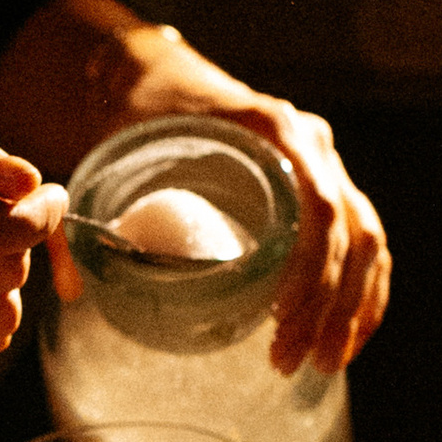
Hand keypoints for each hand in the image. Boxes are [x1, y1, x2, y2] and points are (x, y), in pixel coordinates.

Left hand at [46, 25, 388, 380]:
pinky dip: (362, 295)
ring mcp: (326, 165)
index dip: (310, 270)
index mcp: (271, 128)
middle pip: (351, 232)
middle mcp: (311, 143)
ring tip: (318, 364)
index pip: (316, 204)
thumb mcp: (111, 149)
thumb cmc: (140, 112)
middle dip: (327, 307)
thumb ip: (87, 213)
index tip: (280, 319)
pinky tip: (344, 341)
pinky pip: (366, 246)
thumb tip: (73, 289)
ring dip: (349, 310)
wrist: (161, 77)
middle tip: (288, 361)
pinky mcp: (329, 189)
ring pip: (368, 243)